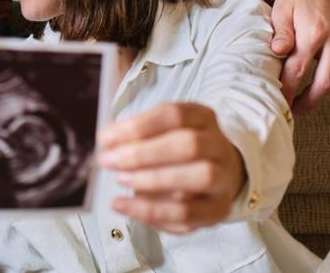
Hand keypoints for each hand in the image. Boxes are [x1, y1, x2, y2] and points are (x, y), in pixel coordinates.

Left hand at [97, 103, 244, 233]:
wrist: (216, 178)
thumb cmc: (178, 154)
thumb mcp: (160, 134)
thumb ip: (135, 135)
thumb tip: (106, 140)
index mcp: (202, 118)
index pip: (174, 115)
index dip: (137, 126)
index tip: (106, 138)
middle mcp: (218, 146)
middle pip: (188, 145)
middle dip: (143, 154)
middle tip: (110, 161)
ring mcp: (223, 179)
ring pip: (199, 177)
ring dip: (154, 180)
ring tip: (121, 180)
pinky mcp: (218, 210)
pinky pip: (188, 214)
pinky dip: (151, 211)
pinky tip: (124, 204)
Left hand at [270, 0, 329, 115]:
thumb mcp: (282, 9)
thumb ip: (281, 32)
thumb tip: (278, 52)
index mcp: (314, 33)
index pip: (298, 71)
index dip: (287, 90)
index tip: (277, 102)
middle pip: (324, 83)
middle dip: (308, 102)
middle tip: (292, 112)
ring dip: (320, 95)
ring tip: (301, 104)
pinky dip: (329, 81)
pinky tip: (314, 87)